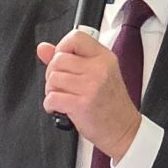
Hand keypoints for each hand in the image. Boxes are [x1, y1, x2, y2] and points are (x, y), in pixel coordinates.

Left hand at [36, 26, 144, 157]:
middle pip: (58, 59)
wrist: (124, 130)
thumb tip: (43, 48)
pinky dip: (50, 104)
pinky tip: (60, 108)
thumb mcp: (97, 74)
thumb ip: (69, 59)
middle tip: (61, 85)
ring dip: (51, 90)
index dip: (61, 47)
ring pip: (53, 78)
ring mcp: (91, 86)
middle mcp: (99, 69)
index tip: (61, 60)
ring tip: (63, 97)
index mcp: (104, 58)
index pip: (76, 37)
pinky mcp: (81, 104)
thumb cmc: (111, 104)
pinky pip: (52, 97)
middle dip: (52, 73)